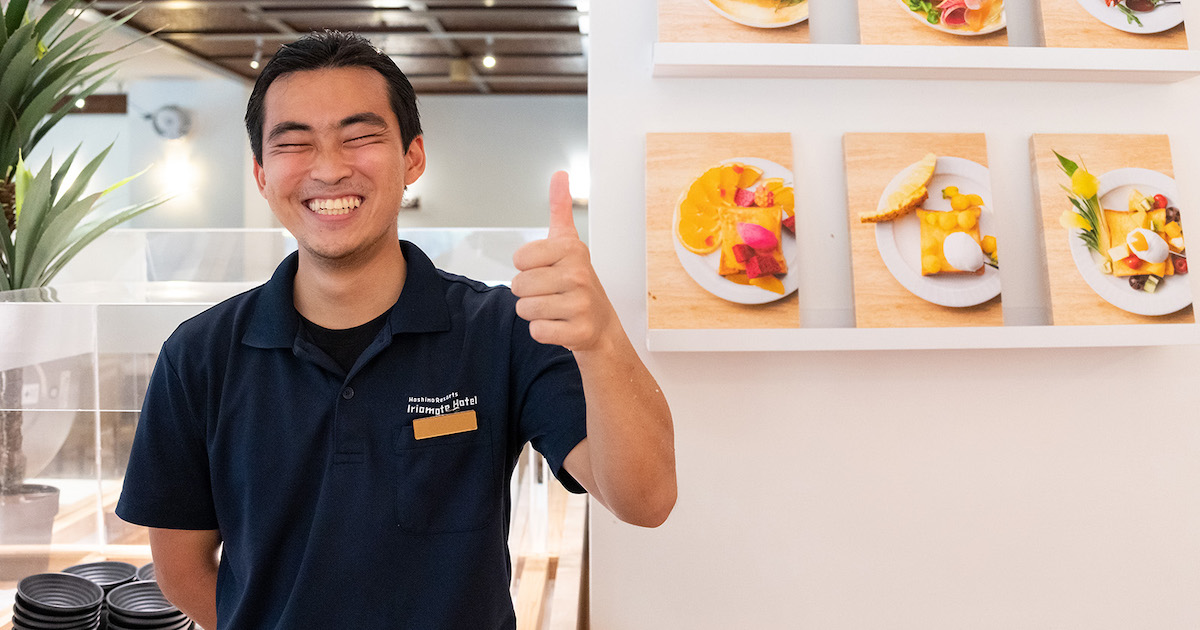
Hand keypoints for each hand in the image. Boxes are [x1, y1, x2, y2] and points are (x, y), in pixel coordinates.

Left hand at [511, 171, 615, 350]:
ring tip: (555, 307)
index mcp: (572, 250)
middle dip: (528, 292)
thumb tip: (559, 175)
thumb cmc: (578, 283)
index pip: (519, 259)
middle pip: (519, 285)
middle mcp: (578, 275)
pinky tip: (559, 324)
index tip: (547, 270)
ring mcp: (580, 305)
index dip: (527, 268)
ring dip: (535, 312)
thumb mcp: (569, 243)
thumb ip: (560, 209)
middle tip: (550, 292)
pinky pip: (536, 331)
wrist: (601, 324)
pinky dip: (543, 331)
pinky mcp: (578, 332)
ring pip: (525, 309)